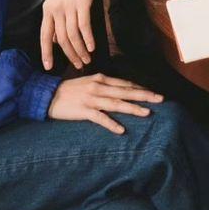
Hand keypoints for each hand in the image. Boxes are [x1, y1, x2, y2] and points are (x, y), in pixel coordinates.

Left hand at [40, 0, 99, 70]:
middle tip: (78, 65)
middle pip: (61, 40)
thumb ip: (56, 18)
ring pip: (73, 36)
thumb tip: (57, 39)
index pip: (44, 36)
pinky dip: (88, 39)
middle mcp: (56, 10)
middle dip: (70, 55)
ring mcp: (69, 6)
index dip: (46, 52)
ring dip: (80, 50)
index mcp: (48, 10)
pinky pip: (84, 26)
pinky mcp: (82, 3)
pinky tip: (92, 47)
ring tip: (87, 59)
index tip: (48, 66)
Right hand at [47, 74, 163, 133]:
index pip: (125, 84)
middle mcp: (99, 87)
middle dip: (144, 95)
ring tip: (147, 113)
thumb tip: (120, 90)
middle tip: (160, 99)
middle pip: (126, 92)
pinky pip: (100, 118)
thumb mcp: (89, 83)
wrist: (47, 95)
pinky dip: (111, 124)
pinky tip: (121, 130)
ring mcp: (91, 99)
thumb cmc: (69, 90)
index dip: (140, 89)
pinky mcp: (83, 110)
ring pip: (117, 104)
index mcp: (100, 79)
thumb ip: (104, 85)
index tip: (153, 93)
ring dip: (133, 108)